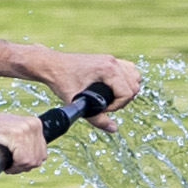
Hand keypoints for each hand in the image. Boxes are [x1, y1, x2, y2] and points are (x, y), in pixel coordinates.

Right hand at [0, 109, 49, 172]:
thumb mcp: (12, 133)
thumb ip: (25, 141)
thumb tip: (37, 159)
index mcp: (35, 123)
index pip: (42, 153)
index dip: (29, 163)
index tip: (15, 162)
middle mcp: (34, 124)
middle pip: (39, 159)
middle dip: (24, 166)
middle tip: (10, 165)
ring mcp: (26, 129)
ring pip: (31, 161)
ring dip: (18, 167)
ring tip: (7, 163)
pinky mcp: (16, 135)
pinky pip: (22, 159)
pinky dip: (14, 166)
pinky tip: (5, 162)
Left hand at [21, 49, 143, 132]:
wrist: (52, 65)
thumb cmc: (62, 81)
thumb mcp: (77, 102)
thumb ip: (96, 118)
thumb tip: (113, 129)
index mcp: (108, 70)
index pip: (127, 93)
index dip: (117, 106)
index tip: (103, 109)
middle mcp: (112, 62)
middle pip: (134, 86)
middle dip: (123, 100)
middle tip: (105, 105)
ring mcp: (112, 59)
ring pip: (135, 77)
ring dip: (127, 90)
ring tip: (111, 97)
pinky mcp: (109, 59)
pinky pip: (129, 69)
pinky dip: (126, 80)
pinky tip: (113, 88)